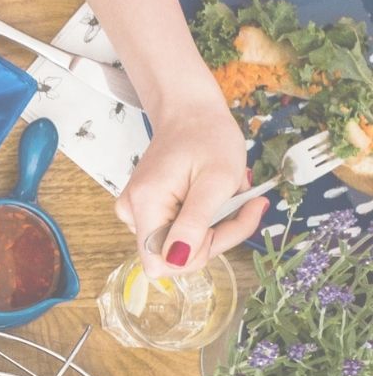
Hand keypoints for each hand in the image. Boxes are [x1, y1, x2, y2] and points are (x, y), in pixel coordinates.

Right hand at [121, 87, 260, 270]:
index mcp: (144, 205)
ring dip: (214, 227)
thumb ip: (195, 223)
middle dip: (217, 236)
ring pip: (181, 246)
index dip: (200, 251)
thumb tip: (176, 262)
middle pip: (175, 255)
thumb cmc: (207, 138)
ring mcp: (136, 213)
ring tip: (226, 194)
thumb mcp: (216, 180)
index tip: (228, 219)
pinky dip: (205, 220)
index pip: (162, 262)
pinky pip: (179, 233)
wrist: (190, 113)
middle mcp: (132, 213)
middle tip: (243, 203)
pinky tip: (212, 197)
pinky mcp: (146, 211)